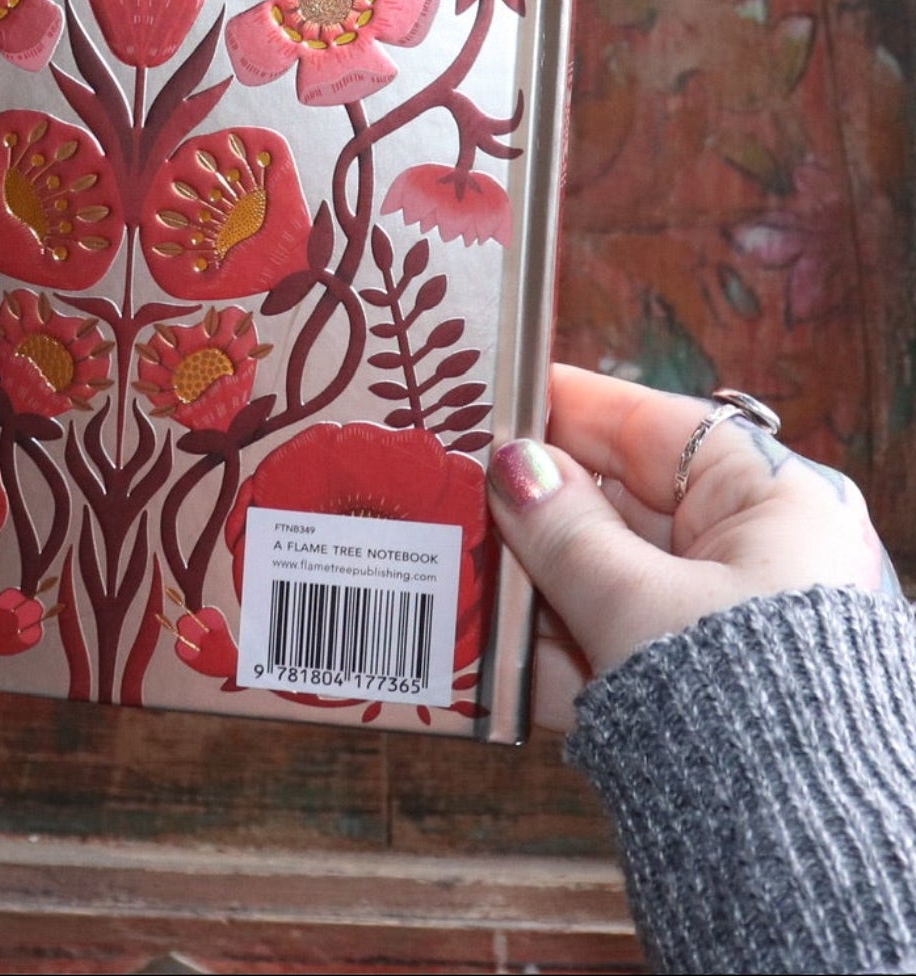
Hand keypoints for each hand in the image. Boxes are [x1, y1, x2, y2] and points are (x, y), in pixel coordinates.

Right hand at [488, 363, 896, 732]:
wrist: (800, 855)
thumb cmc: (745, 703)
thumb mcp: (636, 601)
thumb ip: (564, 530)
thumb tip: (513, 464)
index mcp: (772, 507)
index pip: (657, 428)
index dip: (574, 408)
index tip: (499, 392)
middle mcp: (755, 559)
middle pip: (621, 506)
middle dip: (534, 503)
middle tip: (451, 483)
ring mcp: (723, 628)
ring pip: (603, 578)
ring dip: (528, 580)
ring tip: (448, 562)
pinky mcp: (696, 693)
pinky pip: (608, 644)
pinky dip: (547, 647)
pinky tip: (478, 649)